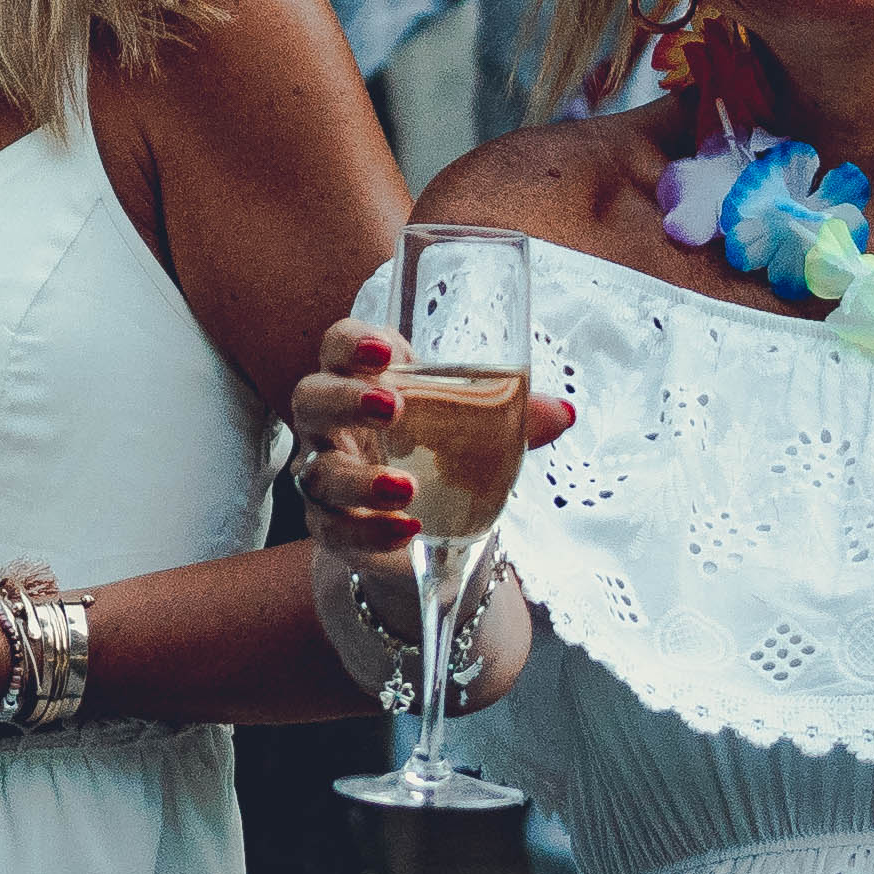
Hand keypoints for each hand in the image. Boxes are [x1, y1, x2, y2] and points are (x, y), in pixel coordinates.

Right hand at [286, 321, 580, 566]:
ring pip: (317, 472)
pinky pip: (335, 529)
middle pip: (310, 399)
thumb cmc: (440, 450)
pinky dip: (370, 531)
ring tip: (404, 488)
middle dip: (344, 400)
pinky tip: (407, 528)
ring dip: (360, 480)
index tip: (385, 351)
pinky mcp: (333, 527)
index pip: (338, 346)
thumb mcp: (478, 428)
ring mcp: (325, 475)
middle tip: (391, 408)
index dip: (353, 342)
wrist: (426, 524)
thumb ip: (513, 417)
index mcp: (363, 379)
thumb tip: (563, 413)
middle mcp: (331, 424)